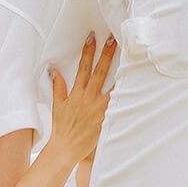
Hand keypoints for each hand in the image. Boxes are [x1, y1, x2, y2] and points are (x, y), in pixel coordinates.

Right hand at [47, 34, 117, 166]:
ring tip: (128, 59)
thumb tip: (54, 70)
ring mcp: (98, 107)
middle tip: (112, 40)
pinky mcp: (106, 117)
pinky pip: (117, 103)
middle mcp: (88, 97)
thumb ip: (58, 86)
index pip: (83, 67)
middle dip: (106, 54)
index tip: (91, 38)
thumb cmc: (62, 128)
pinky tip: (133, 85)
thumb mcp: (58, 105)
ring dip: (119, 71)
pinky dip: (124, 94)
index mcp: (77, 92)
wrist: (66, 147)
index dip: (87, 52)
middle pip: (99, 71)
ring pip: (111, 85)